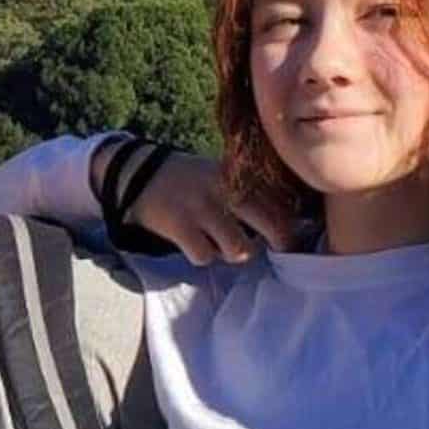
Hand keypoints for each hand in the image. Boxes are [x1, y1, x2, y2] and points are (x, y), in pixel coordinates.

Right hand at [127, 153, 298, 264]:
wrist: (139, 173)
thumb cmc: (189, 180)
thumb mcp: (220, 175)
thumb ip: (245, 192)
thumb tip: (280, 221)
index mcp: (237, 177)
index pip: (277, 203)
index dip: (289, 226)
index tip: (289, 238)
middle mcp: (224, 191)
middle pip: (269, 225)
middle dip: (278, 242)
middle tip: (276, 250)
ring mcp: (202, 209)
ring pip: (238, 248)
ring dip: (234, 253)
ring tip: (223, 245)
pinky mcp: (180, 226)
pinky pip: (204, 256)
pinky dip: (202, 256)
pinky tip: (196, 245)